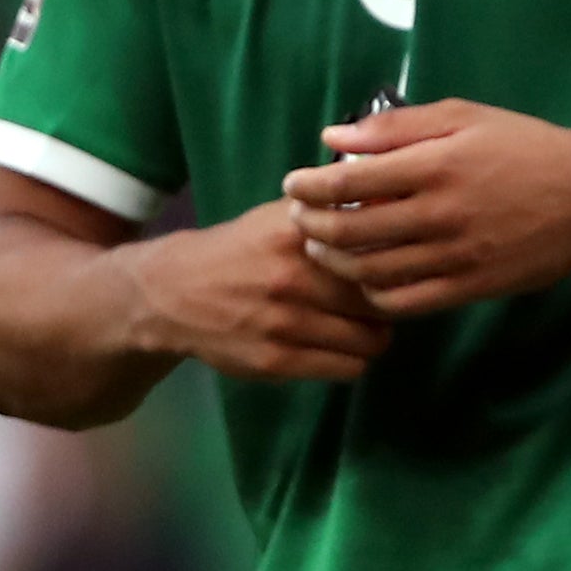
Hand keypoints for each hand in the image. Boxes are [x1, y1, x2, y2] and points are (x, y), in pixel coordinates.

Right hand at [118, 198, 390, 382]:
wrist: (173, 293)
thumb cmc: (243, 250)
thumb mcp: (282, 217)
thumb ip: (334, 210)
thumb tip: (393, 201)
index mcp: (298, 234)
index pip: (377, 252)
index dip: (396, 262)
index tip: (397, 265)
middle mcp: (292, 278)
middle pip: (380, 300)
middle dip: (389, 303)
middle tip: (380, 301)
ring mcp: (283, 323)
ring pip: (370, 340)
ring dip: (374, 336)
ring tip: (361, 326)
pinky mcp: (275, 361)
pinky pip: (346, 369)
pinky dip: (352, 360)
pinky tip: (339, 347)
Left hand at [282, 100, 570, 314]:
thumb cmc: (526, 147)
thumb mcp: (465, 117)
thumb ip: (398, 127)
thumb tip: (334, 139)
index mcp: (436, 166)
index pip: (349, 182)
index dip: (308, 186)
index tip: (293, 184)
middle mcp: (441, 214)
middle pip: (350, 231)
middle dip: (310, 225)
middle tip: (298, 219)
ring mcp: (456, 256)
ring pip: (371, 271)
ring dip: (335, 261)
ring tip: (323, 248)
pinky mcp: (471, 288)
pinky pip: (406, 301)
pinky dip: (375, 294)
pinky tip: (368, 279)